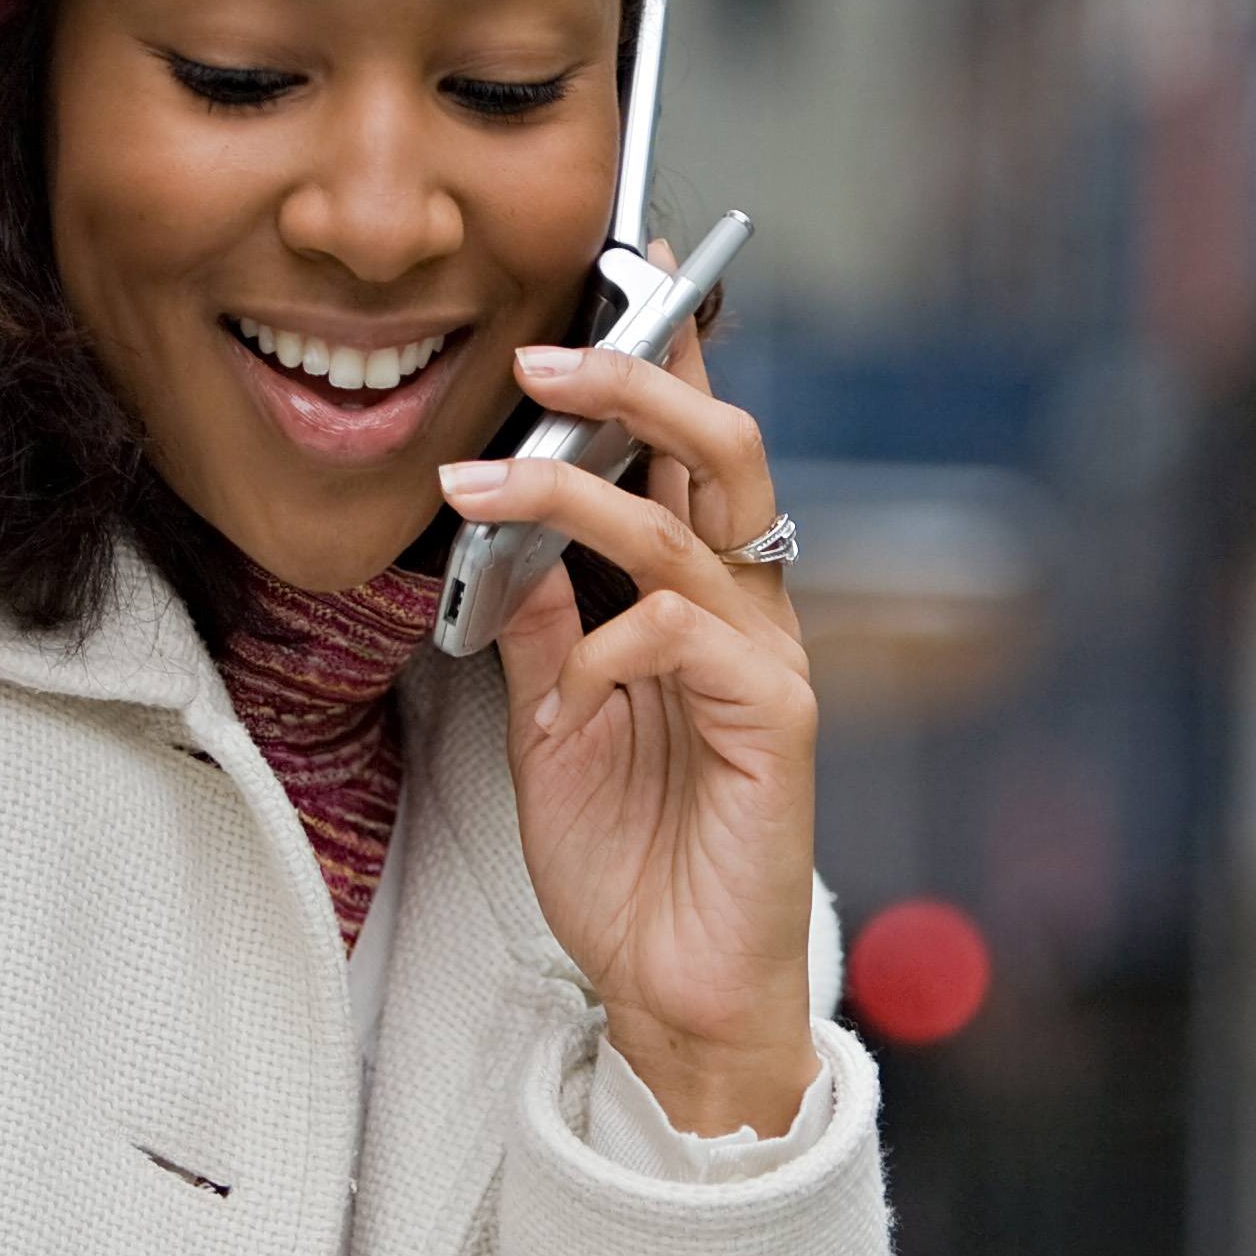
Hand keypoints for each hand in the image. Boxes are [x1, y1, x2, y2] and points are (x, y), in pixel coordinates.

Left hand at [437, 310, 818, 1139]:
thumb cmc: (629, 860)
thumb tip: (500, 526)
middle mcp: (747, 610)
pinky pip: (690, 635)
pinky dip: (610, 641)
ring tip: (481, 483)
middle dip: (636, 378)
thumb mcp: (553, 719)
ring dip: (577, 491)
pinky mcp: (774, 725)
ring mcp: (766, 663)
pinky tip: (563, 687)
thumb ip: (542, 620)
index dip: (665, 350)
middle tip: (540, 352)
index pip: (688, 446)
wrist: (675, 992)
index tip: (620, 263)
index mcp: (702, 594)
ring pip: (695, 523)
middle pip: (720, 447)